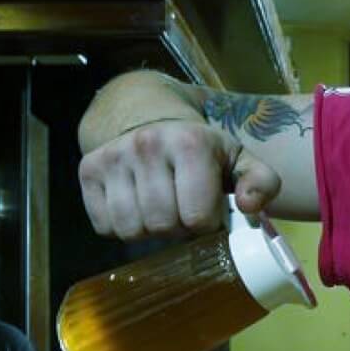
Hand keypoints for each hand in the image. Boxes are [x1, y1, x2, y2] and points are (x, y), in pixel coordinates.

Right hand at [78, 120, 280, 239]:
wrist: (150, 118)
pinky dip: (122, 229)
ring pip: (131, 229)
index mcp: (190, 143)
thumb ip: (261, 182)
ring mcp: (112, 156)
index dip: (207, 224)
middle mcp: (146, 145)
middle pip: (163, 225)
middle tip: (184, 214)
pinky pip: (105, 226)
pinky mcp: (88, 170)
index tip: (209, 212)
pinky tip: (137, 209)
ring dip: (150, 232)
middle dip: (179, 230)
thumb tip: (249, 207)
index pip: (198, 216)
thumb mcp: (239, 159)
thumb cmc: (201, 150)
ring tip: (162, 212)